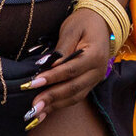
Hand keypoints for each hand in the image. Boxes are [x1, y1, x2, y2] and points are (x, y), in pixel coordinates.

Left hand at [22, 9, 112, 126]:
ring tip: (37, 113)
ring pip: (75, 96)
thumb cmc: (84, 23)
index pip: (71, 70)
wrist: (102, 22)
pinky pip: (76, 96)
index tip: (34, 83)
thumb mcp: (71, 29)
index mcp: (94, 55)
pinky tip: (46, 110)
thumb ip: (61, 49)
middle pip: (73, 88)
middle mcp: (98, 71)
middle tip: (33, 106)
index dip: (52, 78)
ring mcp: (96, 79)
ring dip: (55, 106)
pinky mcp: (90, 83)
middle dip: (52, 98)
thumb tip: (46, 65)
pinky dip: (61, 104)